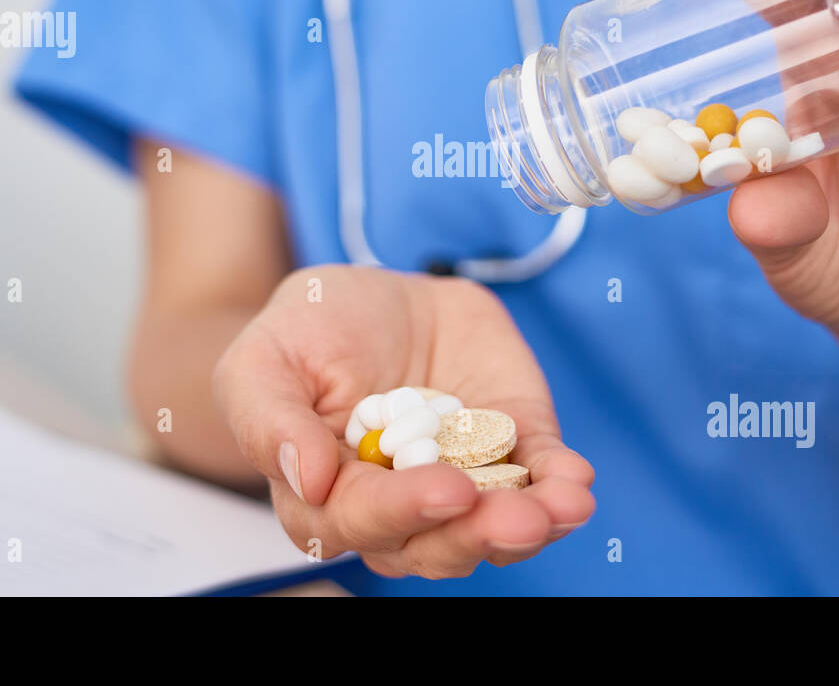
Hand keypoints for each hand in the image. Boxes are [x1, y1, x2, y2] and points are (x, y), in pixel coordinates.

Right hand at [212, 265, 594, 577]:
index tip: (445, 489)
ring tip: (560, 509)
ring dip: (529, 525)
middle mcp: (398, 505)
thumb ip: (269, 421)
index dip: (403, 512)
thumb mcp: (264, 357)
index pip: (361, 523)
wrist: (381, 294)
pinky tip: (575, 484)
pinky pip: (538, 477)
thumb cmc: (310, 331)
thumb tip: (307, 479)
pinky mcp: (512, 447)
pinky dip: (559, 485)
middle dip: (476, 534)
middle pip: (434, 543)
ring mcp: (462, 479)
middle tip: (515, 517)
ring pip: (492, 527)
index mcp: (327, 496)